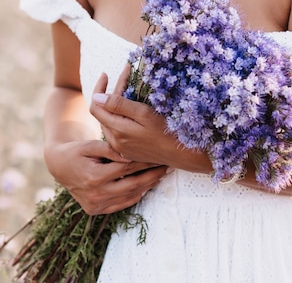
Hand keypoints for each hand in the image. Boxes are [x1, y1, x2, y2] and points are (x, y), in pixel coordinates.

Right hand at [45, 136, 167, 214]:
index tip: (157, 154)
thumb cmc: (77, 150)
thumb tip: (129, 153)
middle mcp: (95, 195)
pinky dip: (135, 196)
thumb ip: (109, 149)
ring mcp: (95, 205)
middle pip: (131, 185)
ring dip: (147, 187)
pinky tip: (147, 186)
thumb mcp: (90, 145)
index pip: (126, 168)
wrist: (59, 165)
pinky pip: (121, 204)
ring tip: (161, 175)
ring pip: (128, 196)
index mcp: (94, 177)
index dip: (144, 161)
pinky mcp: (95, 210)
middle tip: (167, 166)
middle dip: (151, 176)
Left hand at [90, 67, 179, 166]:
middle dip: (110, 92)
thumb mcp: (143, 113)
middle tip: (125, 75)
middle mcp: (114, 141)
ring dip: (115, 104)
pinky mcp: (128, 150)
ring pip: (109, 121)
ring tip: (128, 87)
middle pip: (103, 112)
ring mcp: (121, 147)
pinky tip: (130, 107)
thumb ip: (119, 105)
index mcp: (116, 131)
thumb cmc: (166, 131)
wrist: (181, 154)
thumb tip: (96, 97)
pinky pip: (117, 130)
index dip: (98, 89)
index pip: (96, 107)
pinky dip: (120, 115)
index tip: (105, 74)